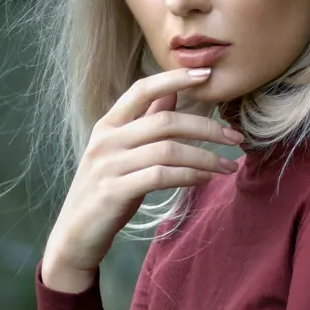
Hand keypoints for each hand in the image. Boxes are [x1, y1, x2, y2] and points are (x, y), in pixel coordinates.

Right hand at [42, 67, 243, 291]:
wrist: (74, 235)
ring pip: (168, 150)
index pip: (142, 89)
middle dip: (206, 127)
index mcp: (107, 125)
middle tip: (235, 137)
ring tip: (229, 166)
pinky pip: (161, 177)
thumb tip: (171, 92)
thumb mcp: (121, 151)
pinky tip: (206, 179)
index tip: (206, 74)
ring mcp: (108, 165)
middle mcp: (106, 140)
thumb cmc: (104, 190)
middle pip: (165, 121)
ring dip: (206, 157)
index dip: (174, 78)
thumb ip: (143, 122)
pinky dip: (189, 176)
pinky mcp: (114, 192)